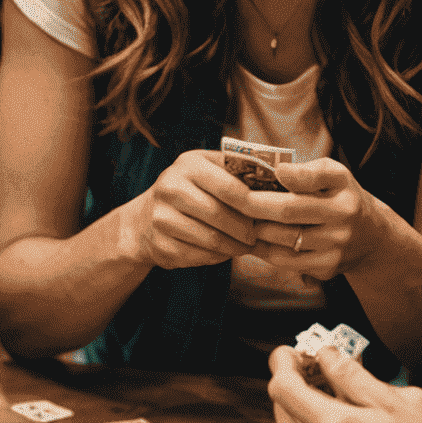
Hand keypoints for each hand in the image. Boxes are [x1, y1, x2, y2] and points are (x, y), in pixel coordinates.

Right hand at [130, 149, 257, 269]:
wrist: (143, 220)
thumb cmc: (189, 191)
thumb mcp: (207, 169)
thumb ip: (236, 170)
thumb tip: (279, 182)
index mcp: (188, 165)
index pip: (229, 187)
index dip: (253, 204)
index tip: (268, 214)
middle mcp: (170, 188)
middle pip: (220, 215)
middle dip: (245, 229)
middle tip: (257, 235)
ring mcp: (162, 218)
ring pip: (212, 239)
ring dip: (235, 246)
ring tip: (245, 245)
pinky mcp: (161, 245)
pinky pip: (200, 256)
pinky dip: (218, 257)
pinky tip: (223, 251)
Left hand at [244, 157, 391, 283]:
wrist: (371, 237)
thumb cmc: (337, 197)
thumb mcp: (330, 175)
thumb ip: (304, 171)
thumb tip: (272, 171)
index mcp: (342, 183)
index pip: (317, 175)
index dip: (293, 174)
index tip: (274, 171)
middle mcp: (344, 213)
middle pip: (287, 209)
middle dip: (251, 203)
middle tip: (226, 197)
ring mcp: (337, 243)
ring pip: (282, 238)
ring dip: (253, 229)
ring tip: (232, 219)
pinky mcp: (328, 266)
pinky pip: (285, 260)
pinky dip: (262, 250)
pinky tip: (249, 240)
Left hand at [267, 344, 421, 422]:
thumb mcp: (402, 402)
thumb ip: (354, 376)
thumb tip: (326, 357)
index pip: (283, 387)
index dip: (282, 364)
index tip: (288, 355)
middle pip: (281, 412)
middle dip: (292, 388)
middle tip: (313, 377)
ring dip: (298, 420)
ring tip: (327, 410)